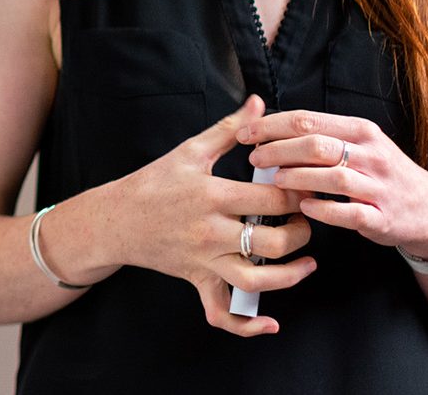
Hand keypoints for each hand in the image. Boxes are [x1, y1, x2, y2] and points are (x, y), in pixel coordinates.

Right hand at [105, 95, 314, 335]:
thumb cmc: (155, 181)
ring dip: (290, 277)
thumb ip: (230, 128)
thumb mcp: (192, 150)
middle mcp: (211, 232)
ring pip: (255, 281)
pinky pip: (222, 314)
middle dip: (301, 232)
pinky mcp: (197, 282)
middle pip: (272, 243)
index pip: (270, 199)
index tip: (310, 184)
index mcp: (213, 195)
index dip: (298, 193)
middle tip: (311, 218)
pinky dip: (247, 326)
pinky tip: (271, 323)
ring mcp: (204, 262)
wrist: (116, 220)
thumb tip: (258, 102)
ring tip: (308, 262)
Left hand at [237, 109, 427, 260]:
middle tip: (254, 156)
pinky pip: (349, 212)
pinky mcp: (381, 217)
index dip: (273, 125)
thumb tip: (274, 131)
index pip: (309, 119)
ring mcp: (378, 186)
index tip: (246, 132)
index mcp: (360, 130)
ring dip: (298, 177)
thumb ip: (324, 137)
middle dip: (279, 148)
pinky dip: (324, 209)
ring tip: (274, 180)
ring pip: (332, 175)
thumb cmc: (382, 173)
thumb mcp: (361, 144)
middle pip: (316, 144)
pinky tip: (304, 207)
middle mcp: (370, 153)